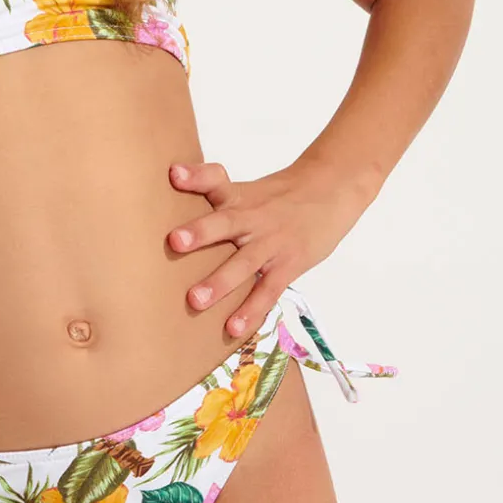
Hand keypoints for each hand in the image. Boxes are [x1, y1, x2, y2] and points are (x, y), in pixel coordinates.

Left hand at [167, 159, 370, 337]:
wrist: (330, 191)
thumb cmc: (280, 196)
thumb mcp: (247, 190)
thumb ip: (210, 194)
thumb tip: (171, 186)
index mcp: (238, 197)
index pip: (215, 179)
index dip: (196, 176)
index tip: (174, 174)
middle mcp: (252, 218)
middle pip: (225, 222)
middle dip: (200, 233)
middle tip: (174, 242)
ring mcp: (272, 243)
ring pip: (244, 262)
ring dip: (220, 282)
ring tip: (195, 300)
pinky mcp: (289, 265)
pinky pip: (268, 290)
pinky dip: (251, 310)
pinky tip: (233, 328)